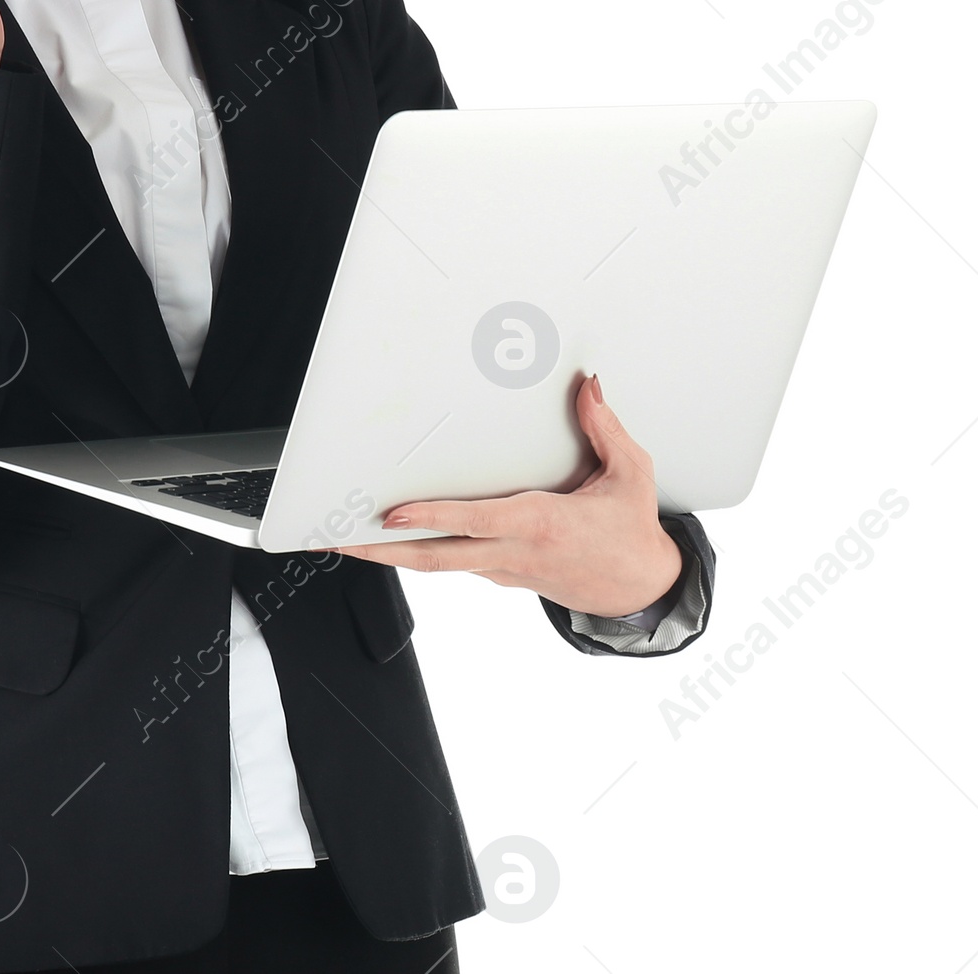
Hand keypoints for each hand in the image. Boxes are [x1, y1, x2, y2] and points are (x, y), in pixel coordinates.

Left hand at [338, 374, 684, 616]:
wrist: (641, 591)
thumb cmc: (631, 532)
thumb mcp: (631, 475)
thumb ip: (606, 429)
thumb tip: (589, 387)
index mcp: (541, 526)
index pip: (476, 523)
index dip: (433, 519)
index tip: (393, 513)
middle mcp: (514, 553)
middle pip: (437, 558)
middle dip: (383, 549)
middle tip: (337, 534)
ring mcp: (503, 569)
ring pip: (438, 565)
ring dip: (389, 553)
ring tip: (344, 534)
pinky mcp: (500, 574)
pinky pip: (452, 563)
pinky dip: (418, 551)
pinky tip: (390, 538)